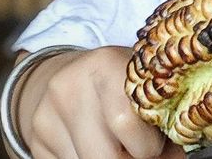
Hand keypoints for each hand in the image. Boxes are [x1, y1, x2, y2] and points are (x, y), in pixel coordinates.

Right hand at [15, 46, 186, 158]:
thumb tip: (174, 157)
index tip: (157, 143)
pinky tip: (97, 146)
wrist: (69, 76)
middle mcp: (70, 85)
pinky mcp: (36, 137)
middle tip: (140, 150)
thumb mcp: (142, 86)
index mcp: (106, 63)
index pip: (127, 122)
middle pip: (106, 154)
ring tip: (120, 146)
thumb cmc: (121, 85)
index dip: (149, 144)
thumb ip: (160, 116)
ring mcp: (47, 113)